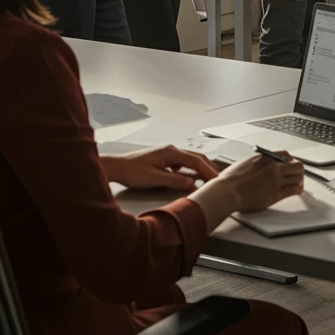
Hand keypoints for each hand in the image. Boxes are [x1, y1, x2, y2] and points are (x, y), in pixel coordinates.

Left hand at [101, 145, 219, 192]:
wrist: (115, 167)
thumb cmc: (131, 172)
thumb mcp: (154, 179)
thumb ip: (174, 181)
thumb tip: (193, 183)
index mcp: (171, 152)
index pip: (195, 161)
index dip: (208, 170)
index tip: (217, 180)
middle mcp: (172, 150)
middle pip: (196, 158)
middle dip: (208, 168)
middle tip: (219, 179)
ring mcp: (168, 154)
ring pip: (190, 160)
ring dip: (201, 169)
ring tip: (210, 179)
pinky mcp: (164, 160)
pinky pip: (183, 164)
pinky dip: (192, 170)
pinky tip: (194, 178)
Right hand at [214, 152, 304, 212]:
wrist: (227, 192)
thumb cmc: (230, 180)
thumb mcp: (245, 163)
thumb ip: (257, 163)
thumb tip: (261, 166)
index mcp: (265, 157)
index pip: (285, 154)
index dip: (290, 159)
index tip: (290, 164)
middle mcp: (273, 167)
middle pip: (296, 165)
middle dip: (298, 170)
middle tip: (297, 175)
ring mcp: (276, 180)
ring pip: (298, 177)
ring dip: (300, 180)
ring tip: (298, 183)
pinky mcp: (275, 194)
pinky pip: (293, 190)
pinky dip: (297, 189)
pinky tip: (297, 191)